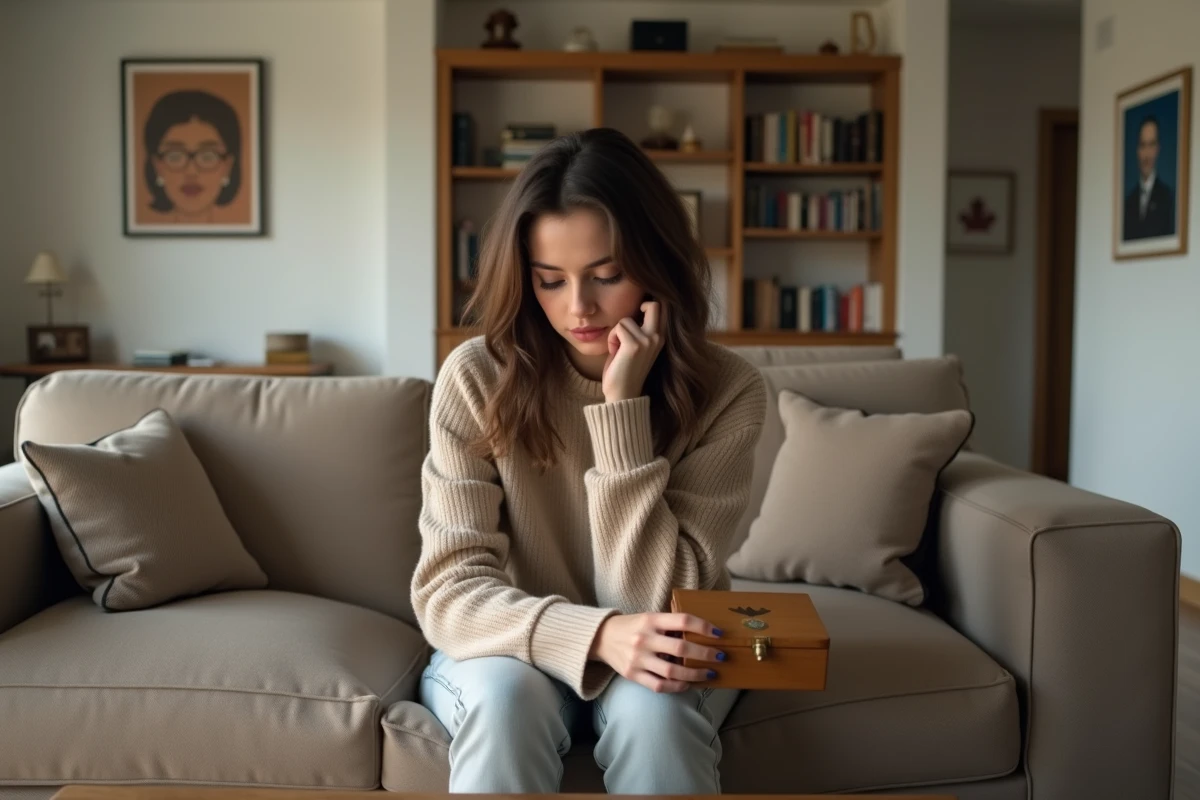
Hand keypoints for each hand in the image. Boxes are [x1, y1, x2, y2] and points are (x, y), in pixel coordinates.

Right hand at [589, 612, 724, 693]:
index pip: (682, 620)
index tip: (719, 633)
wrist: (601, 638)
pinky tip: (687, 684)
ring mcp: (638, 659)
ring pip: (672, 670)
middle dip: (705, 654)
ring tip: (709, 674)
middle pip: (681, 648)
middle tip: (720, 657)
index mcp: (651, 620)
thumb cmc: (632, 626)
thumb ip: (669, 625)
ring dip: (695, 674)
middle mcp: (645, 639)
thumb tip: (700, 634)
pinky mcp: (633, 674)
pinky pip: (659, 685)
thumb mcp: (649, 617)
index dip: (703, 626)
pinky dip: (676, 686)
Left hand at [602, 301, 664, 403]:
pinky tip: (614, 351)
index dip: (650, 304)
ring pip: (626, 320)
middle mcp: (658, 338)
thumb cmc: (625, 372)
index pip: (663, 310)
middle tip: (631, 321)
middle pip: (654, 305)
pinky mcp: (634, 345)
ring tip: (617, 348)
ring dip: (616, 332)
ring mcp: (647, 341)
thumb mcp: (638, 347)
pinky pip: (618, 328)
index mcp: (660, 339)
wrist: (623, 395)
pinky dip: (611, 338)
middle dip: (641, 305)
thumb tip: (632, 313)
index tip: (639, 312)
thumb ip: (639, 331)